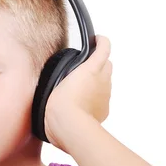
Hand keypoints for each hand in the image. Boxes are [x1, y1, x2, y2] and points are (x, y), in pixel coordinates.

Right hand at [44, 35, 112, 150]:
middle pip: (107, 65)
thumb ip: (66, 71)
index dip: (102, 42)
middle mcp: (103, 80)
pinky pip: (102, 99)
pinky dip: (96, 98)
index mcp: (92, 68)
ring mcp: (105, 95)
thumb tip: (69, 71)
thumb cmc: (60, 103)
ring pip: (106, 82)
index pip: (104, 48)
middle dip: (100, 62)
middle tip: (86, 66)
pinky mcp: (104, 109)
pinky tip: (83, 103)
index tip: (98, 40)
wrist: (69, 125)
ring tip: (81, 87)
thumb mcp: (57, 80)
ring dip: (97, 81)